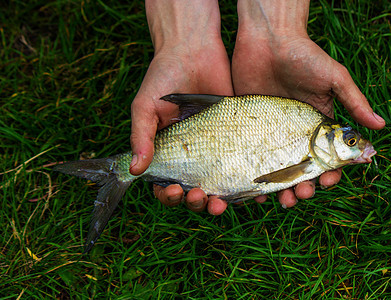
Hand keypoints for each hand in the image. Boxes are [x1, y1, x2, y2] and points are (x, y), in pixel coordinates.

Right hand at [130, 0, 232, 214]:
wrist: (194, 49)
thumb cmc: (164, 76)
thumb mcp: (145, 105)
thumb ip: (141, 135)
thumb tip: (135, 170)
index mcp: (168, 152)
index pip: (166, 185)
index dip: (168, 195)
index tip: (173, 191)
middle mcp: (194, 156)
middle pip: (195, 192)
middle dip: (197, 202)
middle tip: (201, 197)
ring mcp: (219, 149)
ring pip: (221, 185)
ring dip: (220, 200)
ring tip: (222, 203)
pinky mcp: (240, 138)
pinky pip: (245, 165)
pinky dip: (248, 183)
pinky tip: (252, 193)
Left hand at [232, 0, 385, 207]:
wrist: (268, 38)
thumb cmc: (305, 56)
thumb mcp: (333, 77)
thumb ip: (353, 102)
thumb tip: (381, 126)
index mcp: (319, 126)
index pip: (328, 158)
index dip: (331, 173)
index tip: (327, 181)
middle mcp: (296, 135)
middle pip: (302, 171)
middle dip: (304, 188)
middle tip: (300, 194)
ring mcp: (271, 135)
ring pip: (277, 172)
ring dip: (281, 190)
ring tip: (280, 201)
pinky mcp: (249, 131)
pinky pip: (252, 160)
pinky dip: (254, 179)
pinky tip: (255, 192)